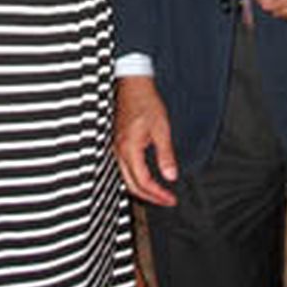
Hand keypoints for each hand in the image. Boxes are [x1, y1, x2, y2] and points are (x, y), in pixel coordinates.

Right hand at [114, 76, 177, 206]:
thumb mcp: (162, 129)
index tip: (171, 198)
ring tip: (159, 193)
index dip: (158, 194)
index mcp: (129, 148)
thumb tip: (170, 176)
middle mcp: (119, 151)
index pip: (143, 181)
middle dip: (150, 197)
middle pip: (132, 185)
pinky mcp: (117, 144)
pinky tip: (146, 178)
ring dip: (142, 189)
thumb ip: (165, 155)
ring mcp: (116, 148)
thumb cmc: (146, 103)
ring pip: (126, 178)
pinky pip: (124, 168)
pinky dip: (136, 178)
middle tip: (166, 200)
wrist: (133, 86)